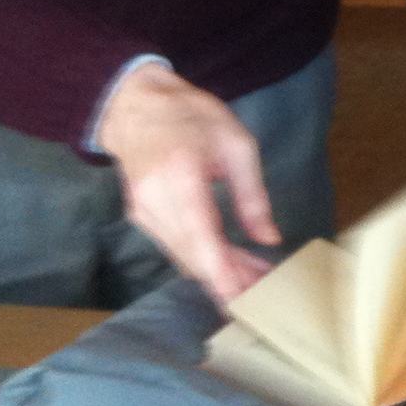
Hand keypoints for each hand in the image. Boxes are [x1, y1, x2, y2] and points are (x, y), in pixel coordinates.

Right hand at [95, 61, 278, 304]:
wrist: (137, 105)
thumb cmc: (193, 116)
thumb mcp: (237, 144)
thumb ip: (253, 195)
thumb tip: (269, 239)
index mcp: (181, 175)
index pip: (200, 237)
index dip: (221, 273)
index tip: (241, 300)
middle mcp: (155, 200)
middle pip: (192, 255)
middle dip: (228, 279)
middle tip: (266, 291)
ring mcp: (142, 211)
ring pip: (183, 256)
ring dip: (218, 272)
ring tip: (256, 278)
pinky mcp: (140, 216)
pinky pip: (175, 245)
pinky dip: (202, 257)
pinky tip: (231, 260)